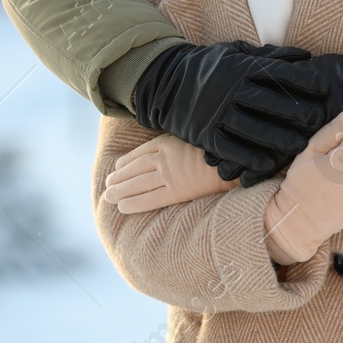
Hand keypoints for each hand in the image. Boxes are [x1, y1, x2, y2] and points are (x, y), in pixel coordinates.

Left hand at [103, 134, 239, 213]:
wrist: (234, 161)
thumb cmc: (215, 149)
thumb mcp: (191, 135)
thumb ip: (174, 140)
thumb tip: (160, 147)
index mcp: (166, 143)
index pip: (137, 154)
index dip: (124, 163)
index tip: (117, 169)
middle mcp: (163, 158)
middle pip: (132, 170)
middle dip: (117, 178)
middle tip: (107, 185)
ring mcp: (169, 175)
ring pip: (136, 184)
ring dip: (119, 191)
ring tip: (108, 196)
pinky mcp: (177, 191)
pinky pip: (149, 199)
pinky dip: (133, 203)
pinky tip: (123, 206)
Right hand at [131, 41, 328, 185]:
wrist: (165, 82)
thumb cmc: (209, 65)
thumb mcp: (236, 52)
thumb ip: (270, 55)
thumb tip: (305, 56)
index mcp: (240, 67)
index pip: (277, 73)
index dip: (303, 81)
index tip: (324, 88)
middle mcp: (230, 90)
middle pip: (269, 102)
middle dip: (297, 111)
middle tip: (319, 120)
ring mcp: (217, 113)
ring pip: (252, 128)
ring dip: (279, 138)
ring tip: (301, 145)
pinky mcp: (205, 134)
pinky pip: (229, 148)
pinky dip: (248, 158)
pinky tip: (267, 165)